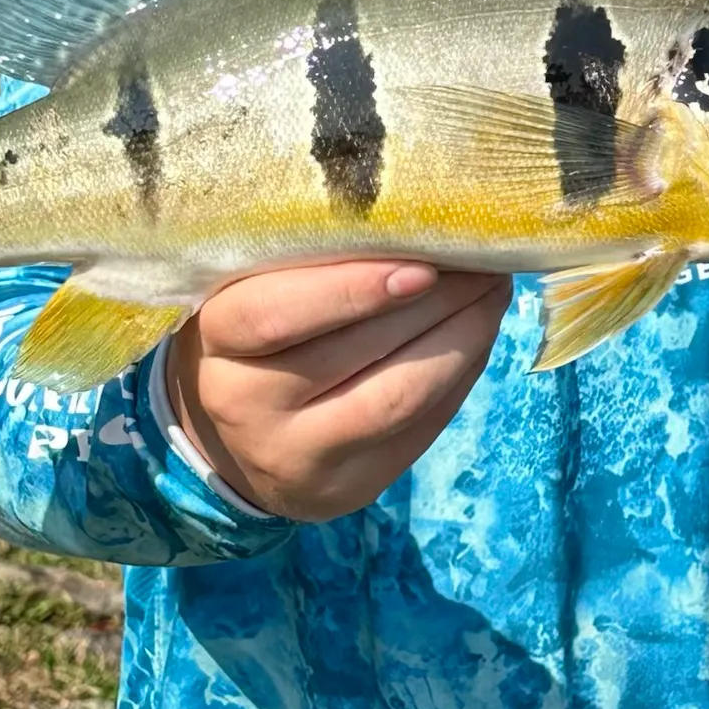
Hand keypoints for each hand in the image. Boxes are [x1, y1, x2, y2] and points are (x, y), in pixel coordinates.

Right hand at [169, 262, 512, 521]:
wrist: (235, 436)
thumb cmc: (254, 336)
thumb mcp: (253, 290)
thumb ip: (308, 262)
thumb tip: (417, 222)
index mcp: (216, 340)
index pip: (276, 314)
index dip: (352, 288)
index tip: (422, 261)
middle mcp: (247, 406)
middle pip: (355, 352)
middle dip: (435, 300)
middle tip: (482, 256)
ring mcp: (300, 456)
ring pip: (398, 397)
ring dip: (462, 337)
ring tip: (492, 290)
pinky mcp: (352, 486)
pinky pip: (422, 426)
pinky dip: (461, 371)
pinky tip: (480, 332)